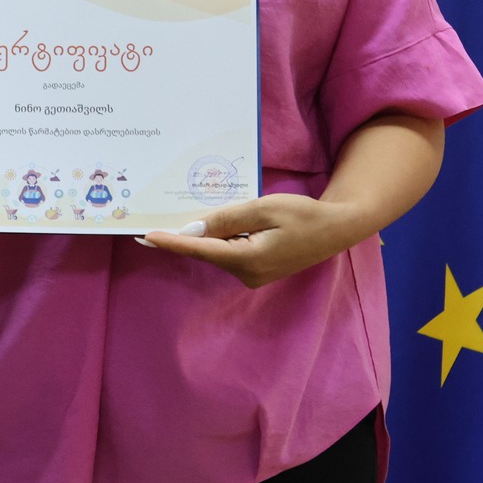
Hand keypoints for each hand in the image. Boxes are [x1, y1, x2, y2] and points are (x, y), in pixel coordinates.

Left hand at [140, 193, 365, 288]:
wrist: (336, 228)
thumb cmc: (303, 214)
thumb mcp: (263, 208)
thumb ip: (226, 219)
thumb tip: (193, 230)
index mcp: (247, 260)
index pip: (200, 249)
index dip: (171, 242)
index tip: (145, 237)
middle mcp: (246, 273)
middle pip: (207, 250)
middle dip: (185, 234)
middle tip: (157, 217)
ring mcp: (252, 275)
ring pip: (217, 250)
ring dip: (204, 234)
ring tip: (185, 215)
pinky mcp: (257, 269)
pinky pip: (229, 251)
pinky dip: (219, 237)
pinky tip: (213, 223)